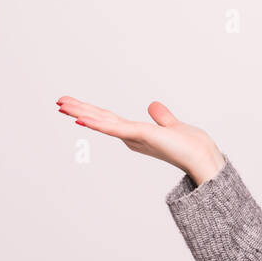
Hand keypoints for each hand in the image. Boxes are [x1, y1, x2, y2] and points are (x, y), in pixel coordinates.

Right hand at [55, 96, 224, 184]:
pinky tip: (82, 118)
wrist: (203, 158)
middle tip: (58, 102)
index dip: (91, 111)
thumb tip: (153, 105)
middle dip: (79, 110)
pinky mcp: (139, 136)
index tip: (73, 104)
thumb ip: (161, 117)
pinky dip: (97, 123)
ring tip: (62, 106)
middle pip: (100, 119)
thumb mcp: (172, 126)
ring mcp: (133, 137)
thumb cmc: (192, 146)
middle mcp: (131, 136)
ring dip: (81, 113)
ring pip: (102, 122)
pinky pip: (114, 127)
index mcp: (136, 133)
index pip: (109, 119)